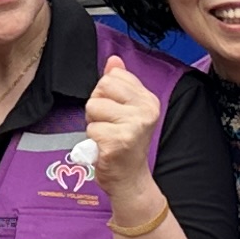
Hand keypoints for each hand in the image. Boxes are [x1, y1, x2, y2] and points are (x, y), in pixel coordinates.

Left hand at [84, 57, 165, 212]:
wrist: (129, 179)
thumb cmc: (123, 143)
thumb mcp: (125, 110)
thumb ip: (120, 84)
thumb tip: (113, 59)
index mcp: (148, 99)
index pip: (113, 77)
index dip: (105, 94)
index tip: (114, 113)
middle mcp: (146, 110)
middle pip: (102, 87)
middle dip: (97, 107)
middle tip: (108, 126)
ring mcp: (134, 126)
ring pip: (93, 106)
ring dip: (93, 124)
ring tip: (106, 137)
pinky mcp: (119, 141)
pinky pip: (91, 128)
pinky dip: (92, 140)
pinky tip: (104, 148)